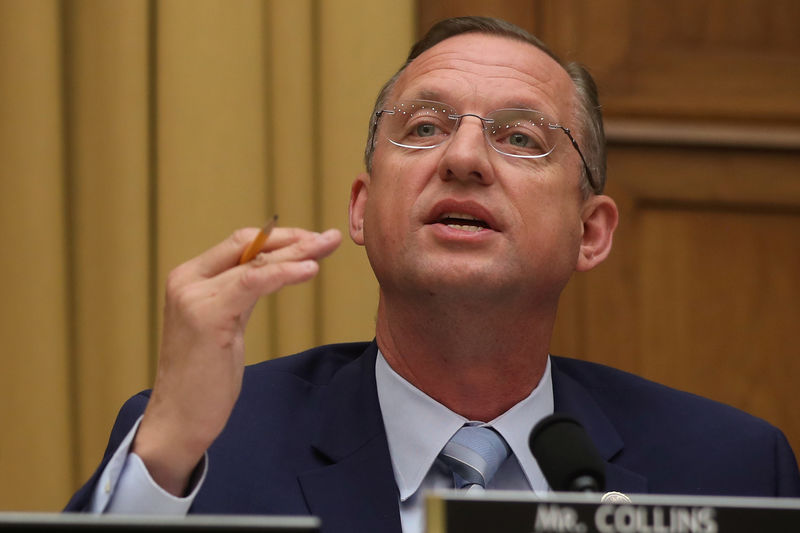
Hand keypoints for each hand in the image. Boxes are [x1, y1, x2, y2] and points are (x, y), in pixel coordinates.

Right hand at [132, 226, 341, 495]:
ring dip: (297, 253)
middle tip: (331, 238)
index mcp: (189, 277)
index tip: (313, 241)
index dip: (280, 238)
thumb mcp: (225, 325)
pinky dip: (284, 273)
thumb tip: (273, 270)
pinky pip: (253, 282)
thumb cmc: (203, 378)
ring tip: (327, 246)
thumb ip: (241, 295)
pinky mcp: (208, 316)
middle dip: (295, 240)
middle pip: (249, 245)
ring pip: (255, 262)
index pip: (240, 243)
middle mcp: (188, 280)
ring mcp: (194, 296)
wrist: (178, 418)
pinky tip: (309, 269)